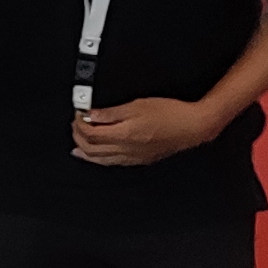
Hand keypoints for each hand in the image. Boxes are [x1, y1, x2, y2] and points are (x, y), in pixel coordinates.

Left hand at [73, 98, 220, 166]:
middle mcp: (125, 149)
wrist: (191, 126)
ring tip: (77, 144)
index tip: (78, 114)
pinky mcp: (138, 159)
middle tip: (76, 124)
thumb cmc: (170, 113)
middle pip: (92, 149)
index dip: (80, 124)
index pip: (91, 134)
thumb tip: (92, 114)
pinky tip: (96, 155)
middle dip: (79, 136)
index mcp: (124, 135)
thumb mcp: (137, 105)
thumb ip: (112, 112)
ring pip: (100, 160)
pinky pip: (112, 163)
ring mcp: (132, 157)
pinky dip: (99, 159)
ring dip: (85, 151)